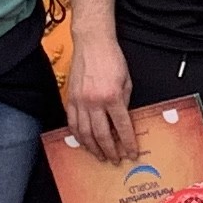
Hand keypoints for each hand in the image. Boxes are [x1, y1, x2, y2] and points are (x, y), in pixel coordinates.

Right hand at [62, 25, 133, 162]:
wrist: (92, 43)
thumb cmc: (111, 58)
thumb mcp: (126, 81)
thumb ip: (125, 102)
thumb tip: (122, 120)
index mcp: (112, 96)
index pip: (121, 127)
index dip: (128, 143)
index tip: (132, 152)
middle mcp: (94, 101)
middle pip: (101, 134)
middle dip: (109, 150)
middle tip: (115, 159)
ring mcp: (80, 101)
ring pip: (84, 132)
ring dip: (92, 147)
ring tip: (99, 155)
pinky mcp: (71, 98)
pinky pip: (72, 122)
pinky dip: (78, 135)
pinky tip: (83, 141)